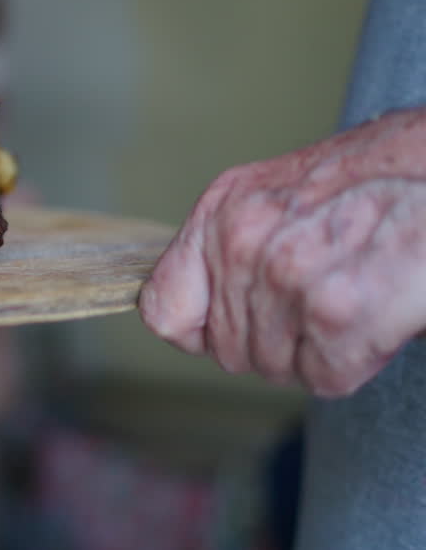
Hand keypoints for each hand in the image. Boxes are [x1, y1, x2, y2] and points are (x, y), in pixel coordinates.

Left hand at [138, 108, 425, 396]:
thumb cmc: (386, 174)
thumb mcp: (285, 189)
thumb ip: (236, 243)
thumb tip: (212, 301)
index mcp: (222, 210)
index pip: (163, 309)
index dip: (199, 330)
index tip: (226, 328)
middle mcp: (241, 243)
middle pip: (227, 349)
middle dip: (276, 342)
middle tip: (324, 307)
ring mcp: (285, 278)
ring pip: (276, 367)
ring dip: (318, 352)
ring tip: (356, 301)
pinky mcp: (337, 313)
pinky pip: (324, 376)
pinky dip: (356, 361)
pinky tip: (378, 316)